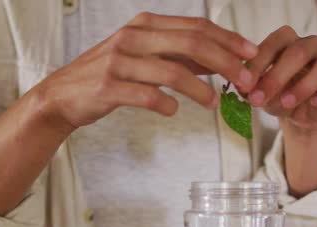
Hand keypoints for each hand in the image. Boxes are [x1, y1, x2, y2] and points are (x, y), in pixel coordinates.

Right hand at [35, 13, 258, 128]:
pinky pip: (148, 96)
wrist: (64, 94)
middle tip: (245, 81)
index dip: (228, 40)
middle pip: (191, 44)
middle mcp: (133, 37)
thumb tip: (219, 60)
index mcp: (145, 25)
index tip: (252, 54)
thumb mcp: (145, 54)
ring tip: (215, 103)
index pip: (196, 27)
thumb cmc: (111, 74)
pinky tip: (174, 112)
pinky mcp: (109, 87)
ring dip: (201, 90)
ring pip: (173, 72)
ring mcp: (120, 61)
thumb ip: (178, 55)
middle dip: (225, 62)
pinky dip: (167, 105)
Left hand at [246, 26, 316, 130]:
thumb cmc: (277, 96)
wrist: (298, 117)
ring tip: (286, 103)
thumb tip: (242, 88)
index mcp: (287, 42)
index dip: (258, 64)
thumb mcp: (260, 93)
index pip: (274, 43)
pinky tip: (316, 102)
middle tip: (259, 99)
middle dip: (276, 77)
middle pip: (298, 52)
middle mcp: (311, 46)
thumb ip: (251, 89)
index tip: (244, 85)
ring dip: (304, 85)